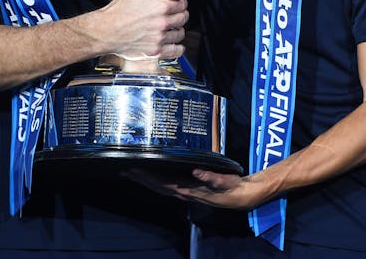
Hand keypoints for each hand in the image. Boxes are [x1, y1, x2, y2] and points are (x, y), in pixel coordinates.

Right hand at [99, 0, 187, 61]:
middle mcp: (161, 23)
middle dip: (180, 14)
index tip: (176, 4)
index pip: (182, 3)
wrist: (105, 31)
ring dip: (177, 29)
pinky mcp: (155, 51)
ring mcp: (159, 38)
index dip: (180, 2)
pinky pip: (176, 50)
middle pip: (183, 17)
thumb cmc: (118, 11)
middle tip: (173, 14)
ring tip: (169, 27)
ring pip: (180, 33)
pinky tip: (172, 42)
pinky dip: (178, 47)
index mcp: (159, 7)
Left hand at [125, 167, 268, 209]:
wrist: (241, 196)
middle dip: (141, 179)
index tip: (135, 169)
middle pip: (157, 187)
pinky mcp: (188, 188)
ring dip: (145, 181)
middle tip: (125, 169)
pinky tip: (151, 175)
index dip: (148, 178)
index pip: (163, 184)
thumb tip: (196, 172)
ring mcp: (185, 191)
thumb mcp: (224, 181)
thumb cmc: (232, 188)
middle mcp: (184, 192)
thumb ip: (211, 178)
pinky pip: (167, 185)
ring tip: (132, 172)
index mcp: (189, 190)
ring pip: (160, 187)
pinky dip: (156, 181)